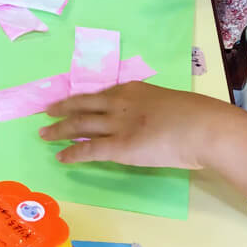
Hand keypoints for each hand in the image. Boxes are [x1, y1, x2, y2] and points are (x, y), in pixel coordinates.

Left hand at [39, 81, 222, 169]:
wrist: (202, 127)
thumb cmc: (196, 117)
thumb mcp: (169, 103)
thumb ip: (154, 110)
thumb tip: (152, 122)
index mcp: (133, 89)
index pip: (101, 94)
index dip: (83, 98)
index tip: (71, 100)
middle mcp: (119, 103)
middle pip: (82, 104)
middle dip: (62, 108)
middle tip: (46, 110)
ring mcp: (117, 124)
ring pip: (79, 124)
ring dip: (59, 129)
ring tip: (44, 133)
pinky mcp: (118, 146)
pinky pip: (88, 148)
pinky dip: (72, 152)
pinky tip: (60, 156)